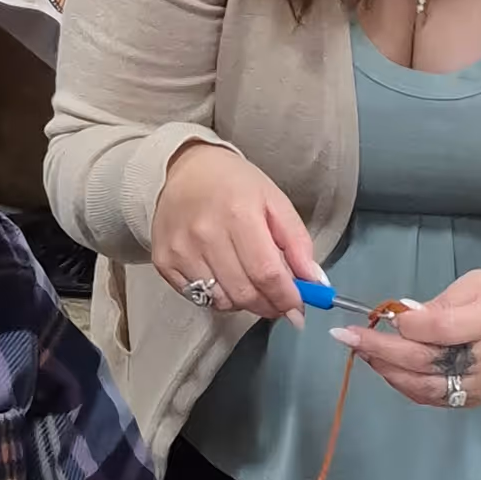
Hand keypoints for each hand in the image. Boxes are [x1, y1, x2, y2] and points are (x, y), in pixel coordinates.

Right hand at [151, 140, 319, 323]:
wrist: (183, 168)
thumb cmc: (234, 184)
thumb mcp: (275, 202)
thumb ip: (297, 243)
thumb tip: (316, 283)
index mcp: (239, 214)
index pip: (267, 273)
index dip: (286, 298)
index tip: (298, 310)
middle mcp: (206, 234)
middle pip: (244, 293)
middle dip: (269, 306)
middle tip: (279, 303)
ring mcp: (181, 250)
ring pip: (221, 301)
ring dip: (243, 302)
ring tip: (250, 283)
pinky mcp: (164, 261)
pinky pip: (197, 298)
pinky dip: (217, 296)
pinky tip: (223, 277)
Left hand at [332, 272, 480, 409]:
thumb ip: (445, 301)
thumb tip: (406, 316)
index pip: (440, 329)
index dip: (408, 323)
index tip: (385, 312)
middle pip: (423, 361)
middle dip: (380, 349)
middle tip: (346, 336)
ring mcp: (476, 386)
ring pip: (422, 387)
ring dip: (385, 371)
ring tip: (360, 351)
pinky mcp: (472, 401)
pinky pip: (431, 398)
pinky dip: (403, 385)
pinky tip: (384, 369)